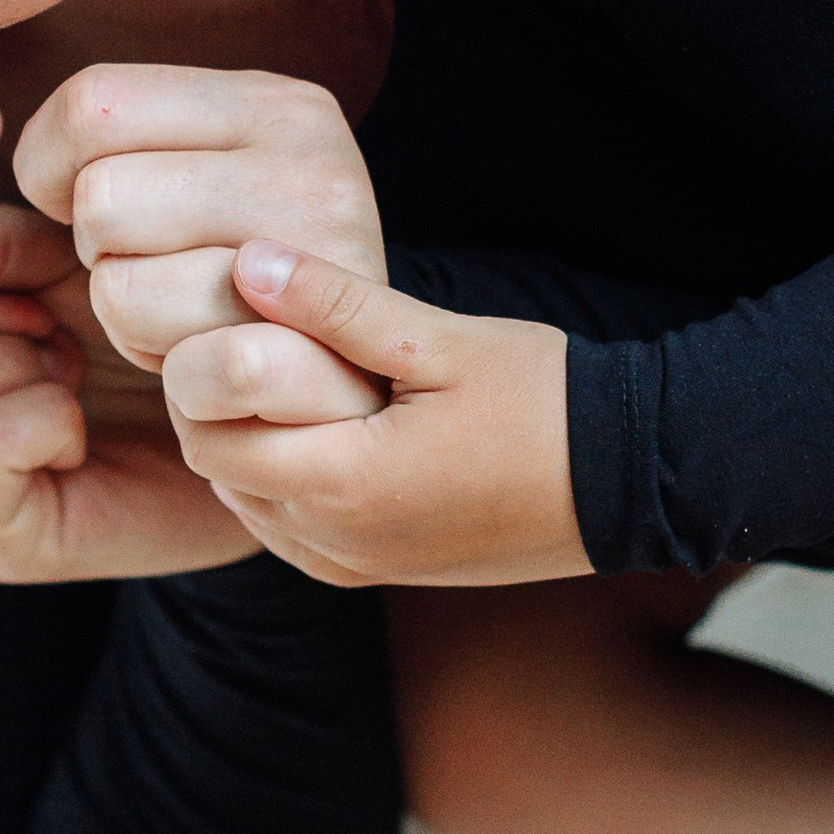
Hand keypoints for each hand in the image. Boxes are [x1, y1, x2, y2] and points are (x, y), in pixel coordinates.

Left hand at [12, 64, 388, 376]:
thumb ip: (5, 231)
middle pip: (100, 197)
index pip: (92, 101)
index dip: (52, 172)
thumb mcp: (114, 236)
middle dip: (95, 255)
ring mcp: (329, 253)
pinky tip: (208, 362)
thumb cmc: (204, 303)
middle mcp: (317, 159)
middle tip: (151, 272)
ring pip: (124, 284)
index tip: (91, 211)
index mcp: (273, 103)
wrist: (334, 406)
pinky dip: (167, 373)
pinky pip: (173, 360)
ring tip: (183, 318)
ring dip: (129, 321)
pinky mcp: (325, 346)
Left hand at [162, 242, 585, 587]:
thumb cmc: (542, 400)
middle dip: (224, 407)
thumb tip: (246, 260)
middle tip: (267, 340)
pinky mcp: (379, 573)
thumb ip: (337, 304)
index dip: (207, 375)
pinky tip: (326, 429)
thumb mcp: (437, 340)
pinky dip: (285, 483)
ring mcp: (357, 566)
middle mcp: (337, 543)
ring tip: (298, 379)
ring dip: (254, 446)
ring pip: (250, 504)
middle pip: (220, 471)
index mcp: (345, 486)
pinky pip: (291, 532)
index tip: (243, 319)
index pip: (210, 436)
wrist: (625, 482)